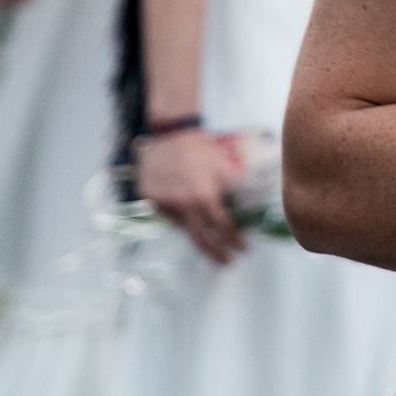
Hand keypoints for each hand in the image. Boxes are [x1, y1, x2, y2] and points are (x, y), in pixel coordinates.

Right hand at [138, 129, 247, 263]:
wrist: (171, 135)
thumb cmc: (202, 151)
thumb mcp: (225, 169)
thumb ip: (234, 191)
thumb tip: (246, 210)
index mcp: (204, 198)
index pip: (223, 228)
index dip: (234, 240)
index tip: (242, 249)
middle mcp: (183, 205)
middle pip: (200, 239)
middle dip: (215, 252)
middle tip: (226, 260)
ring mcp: (163, 203)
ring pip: (181, 224)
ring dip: (193, 224)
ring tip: (198, 212)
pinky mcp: (149, 198)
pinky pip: (166, 211)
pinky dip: (175, 210)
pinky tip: (179, 196)